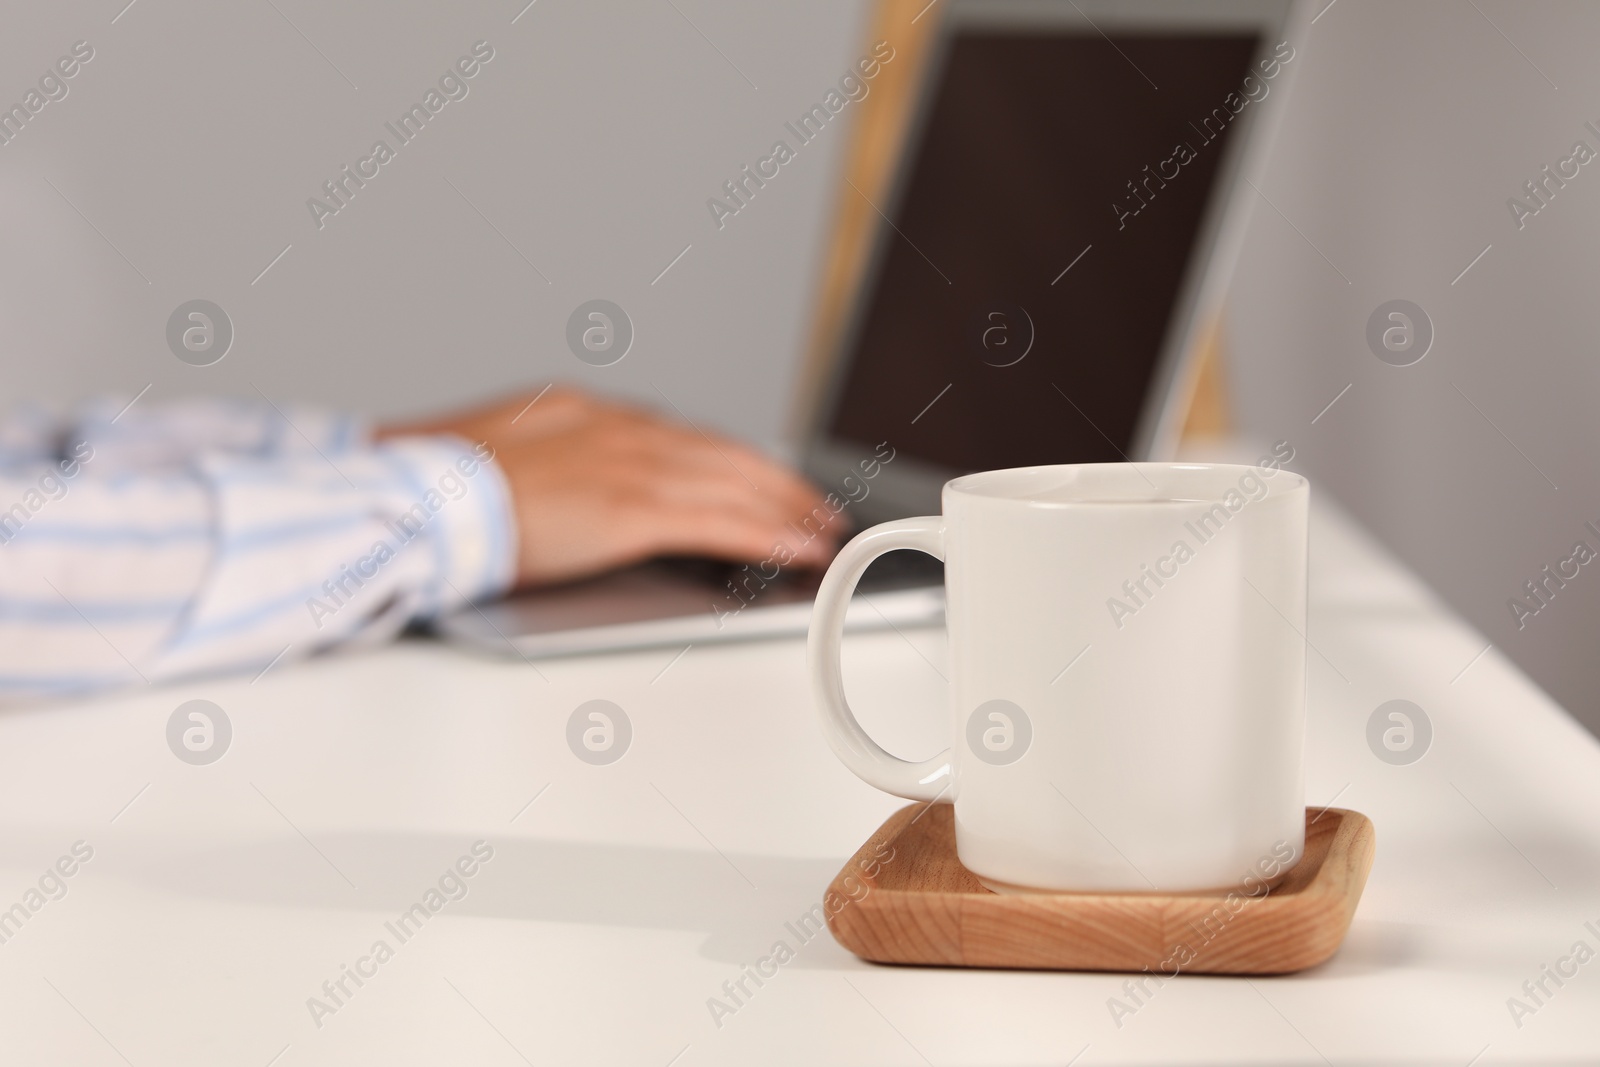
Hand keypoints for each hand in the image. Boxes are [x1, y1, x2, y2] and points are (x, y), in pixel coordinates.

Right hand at [378, 388, 845, 586]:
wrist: (407, 500)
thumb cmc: (429, 493)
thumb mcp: (495, 463)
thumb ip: (543, 471)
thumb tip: (564, 495)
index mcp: (578, 411)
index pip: (675, 435)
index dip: (726, 459)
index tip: (757, 476)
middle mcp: (612, 427)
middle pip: (719, 452)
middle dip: (775, 481)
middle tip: (815, 505)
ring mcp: (625, 463)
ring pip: (733, 481)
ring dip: (787, 507)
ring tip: (821, 530)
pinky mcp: (630, 507)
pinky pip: (721, 521)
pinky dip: (770, 534)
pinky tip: (799, 547)